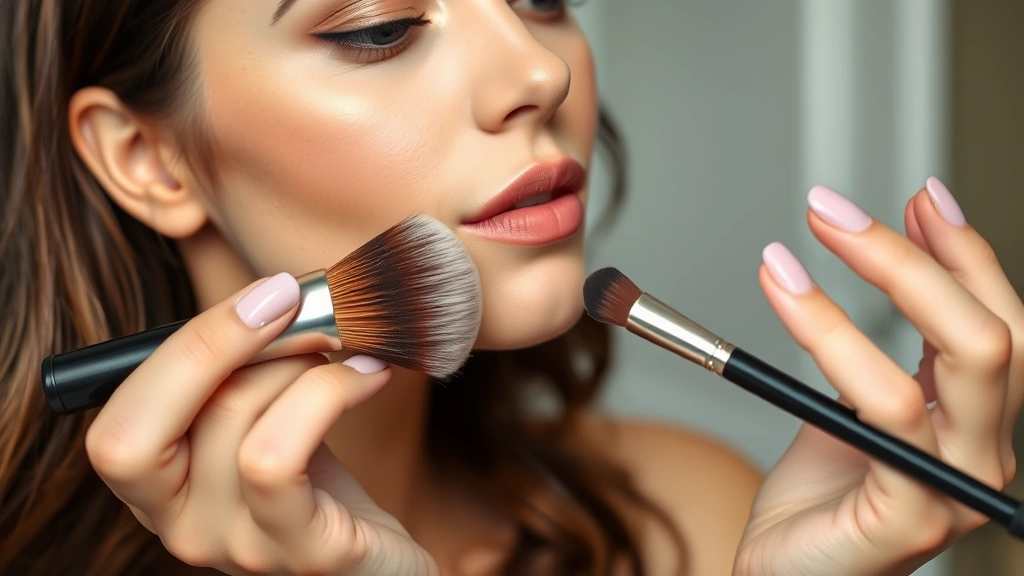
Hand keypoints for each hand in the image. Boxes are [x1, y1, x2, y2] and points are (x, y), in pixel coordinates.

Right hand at [85, 273, 437, 574]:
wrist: (388, 560)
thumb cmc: (325, 484)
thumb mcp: (267, 422)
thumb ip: (242, 373)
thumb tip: (272, 294)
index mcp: (160, 490)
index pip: (115, 424)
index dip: (185, 346)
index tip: (265, 294)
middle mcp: (182, 528)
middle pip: (142, 428)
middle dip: (218, 340)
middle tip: (294, 300)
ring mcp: (239, 548)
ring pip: (230, 421)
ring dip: (294, 362)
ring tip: (342, 351)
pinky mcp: (304, 556)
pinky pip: (279, 459)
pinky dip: (329, 392)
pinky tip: (369, 375)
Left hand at [735, 181, 1021, 575]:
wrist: (787, 573)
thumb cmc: (820, 497)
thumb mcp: (854, 404)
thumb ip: (882, 346)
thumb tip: (885, 251)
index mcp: (976, 422)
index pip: (1001, 320)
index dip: (966, 251)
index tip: (919, 193)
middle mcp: (984, 452)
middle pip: (995, 331)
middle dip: (920, 254)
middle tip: (831, 208)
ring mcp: (959, 487)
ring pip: (962, 358)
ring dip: (878, 276)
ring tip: (794, 241)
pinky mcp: (915, 513)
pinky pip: (886, 405)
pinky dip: (831, 331)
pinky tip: (782, 290)